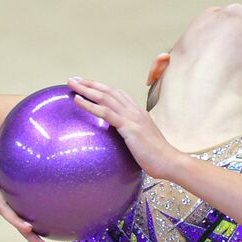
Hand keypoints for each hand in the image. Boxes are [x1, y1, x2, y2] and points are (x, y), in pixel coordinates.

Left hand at [67, 77, 181, 179]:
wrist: (169, 161)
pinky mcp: (129, 127)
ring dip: (86, 89)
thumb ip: (131, 134)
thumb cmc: (156, 156)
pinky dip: (90, 105)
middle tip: (73, 79)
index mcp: (138, 112)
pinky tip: (77, 100)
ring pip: (105, 98)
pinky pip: (105, 113)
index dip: (101, 88)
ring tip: (71, 84)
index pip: (117, 94)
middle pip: (108, 91)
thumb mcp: (142, 141)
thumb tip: (122, 138)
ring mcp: (132, 117)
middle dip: (90, 84)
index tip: (87, 85)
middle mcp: (134, 110)